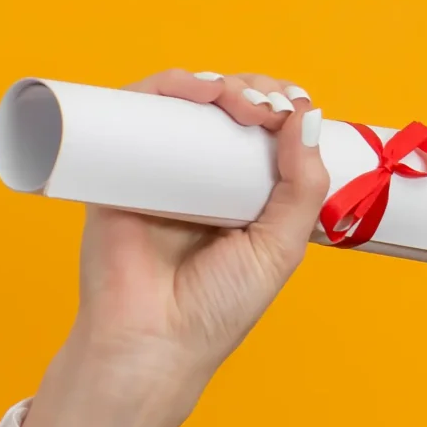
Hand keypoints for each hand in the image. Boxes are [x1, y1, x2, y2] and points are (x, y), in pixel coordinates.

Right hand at [23, 70, 329, 426]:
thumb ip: (303, 188)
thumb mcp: (279, 248)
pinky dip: (165, 87)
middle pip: (224, 107)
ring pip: (183, 102)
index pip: (261, 131)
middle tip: (269, 107)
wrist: (152, 342)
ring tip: (237, 102)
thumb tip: (310, 115)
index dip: (281, 107)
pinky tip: (195, 93)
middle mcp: (198, 176)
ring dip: (216, 84)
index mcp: (239, 194)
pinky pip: (133, 111)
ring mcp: (156, 169)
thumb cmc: (215, 308)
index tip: (298, 106)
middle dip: (253, 90)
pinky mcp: (116, 167)